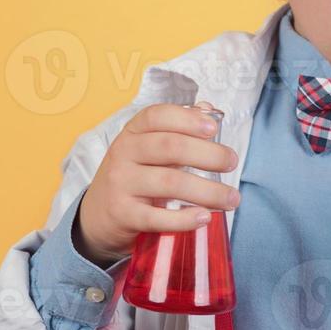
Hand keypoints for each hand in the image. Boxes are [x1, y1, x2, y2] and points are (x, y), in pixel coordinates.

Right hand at [74, 100, 240, 266]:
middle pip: (170, 147)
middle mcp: (124, 154)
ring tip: (232, 198)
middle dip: (208, 154)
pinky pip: (157, 217)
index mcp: (133, 132)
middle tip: (231, 163)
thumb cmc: (134, 176)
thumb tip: (208, 110)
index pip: (157, 116)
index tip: (214, 128)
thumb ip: (179, 129)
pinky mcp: (123, 215)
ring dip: (208, 191)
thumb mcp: (148, 148)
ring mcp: (121, 184)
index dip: (187, 119)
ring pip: (169, 183)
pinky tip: (204, 217)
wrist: (98, 216)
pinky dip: (184, 219)